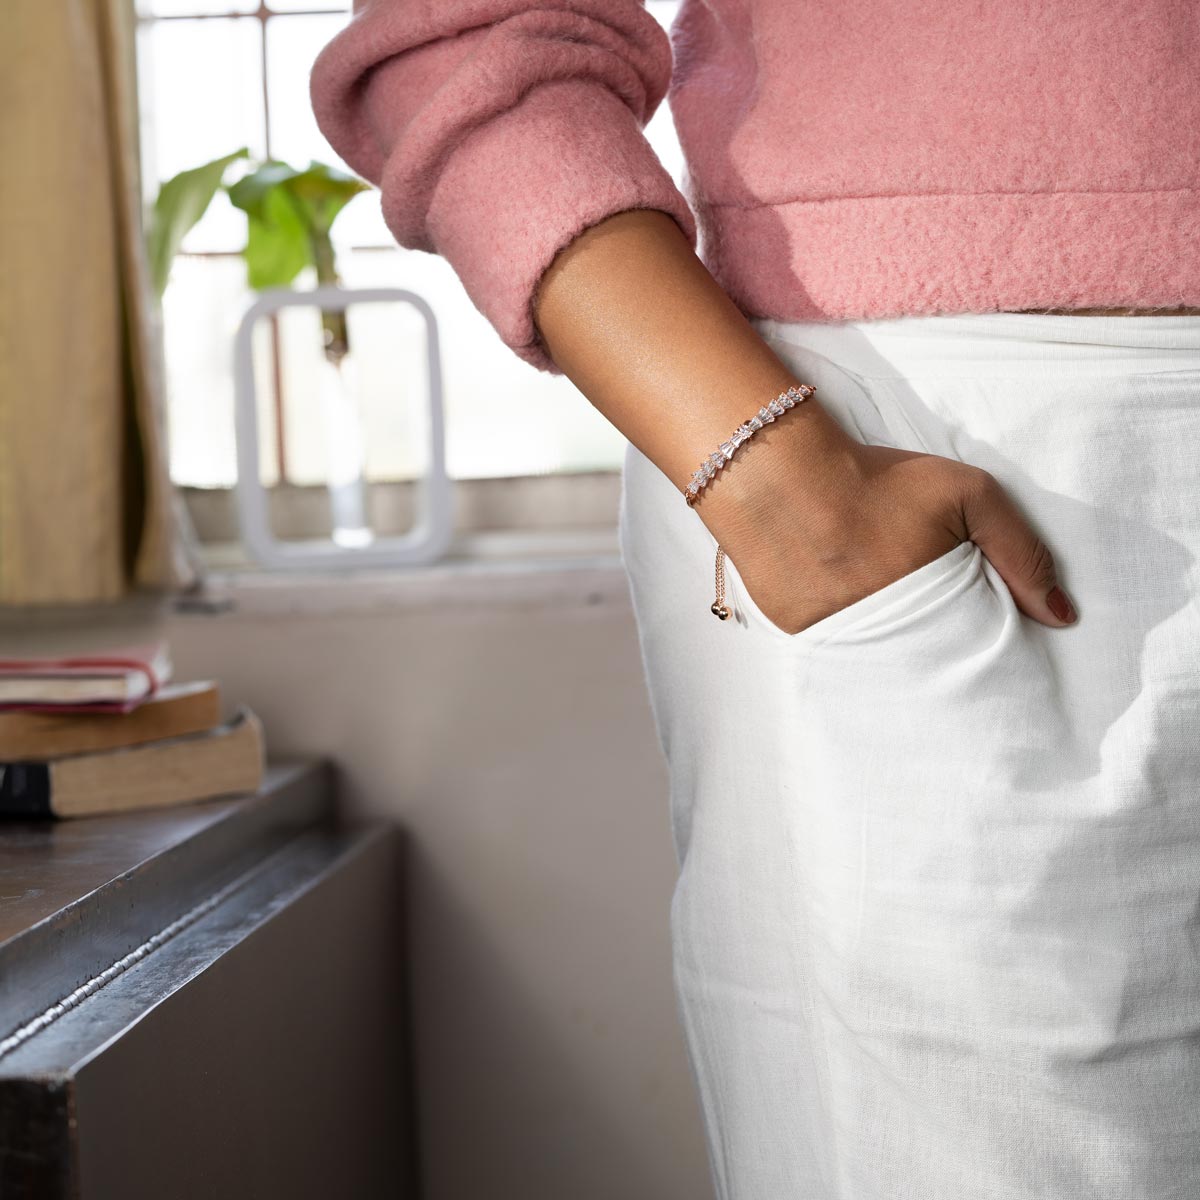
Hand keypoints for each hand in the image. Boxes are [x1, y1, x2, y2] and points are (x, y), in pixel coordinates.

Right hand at [703, 432, 1077, 634]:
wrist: (779, 476)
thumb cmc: (877, 481)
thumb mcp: (967, 494)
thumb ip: (1021, 551)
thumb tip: (1063, 617)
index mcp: (932, 610)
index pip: (972, 654)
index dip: (980, 647)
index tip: (984, 642)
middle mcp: (887, 638)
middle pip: (928, 668)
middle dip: (937, 656)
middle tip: (931, 624)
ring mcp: (840, 643)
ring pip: (881, 666)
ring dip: (891, 650)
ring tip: (885, 611)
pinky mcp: (800, 639)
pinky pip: (836, 654)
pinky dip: (847, 639)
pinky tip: (844, 606)